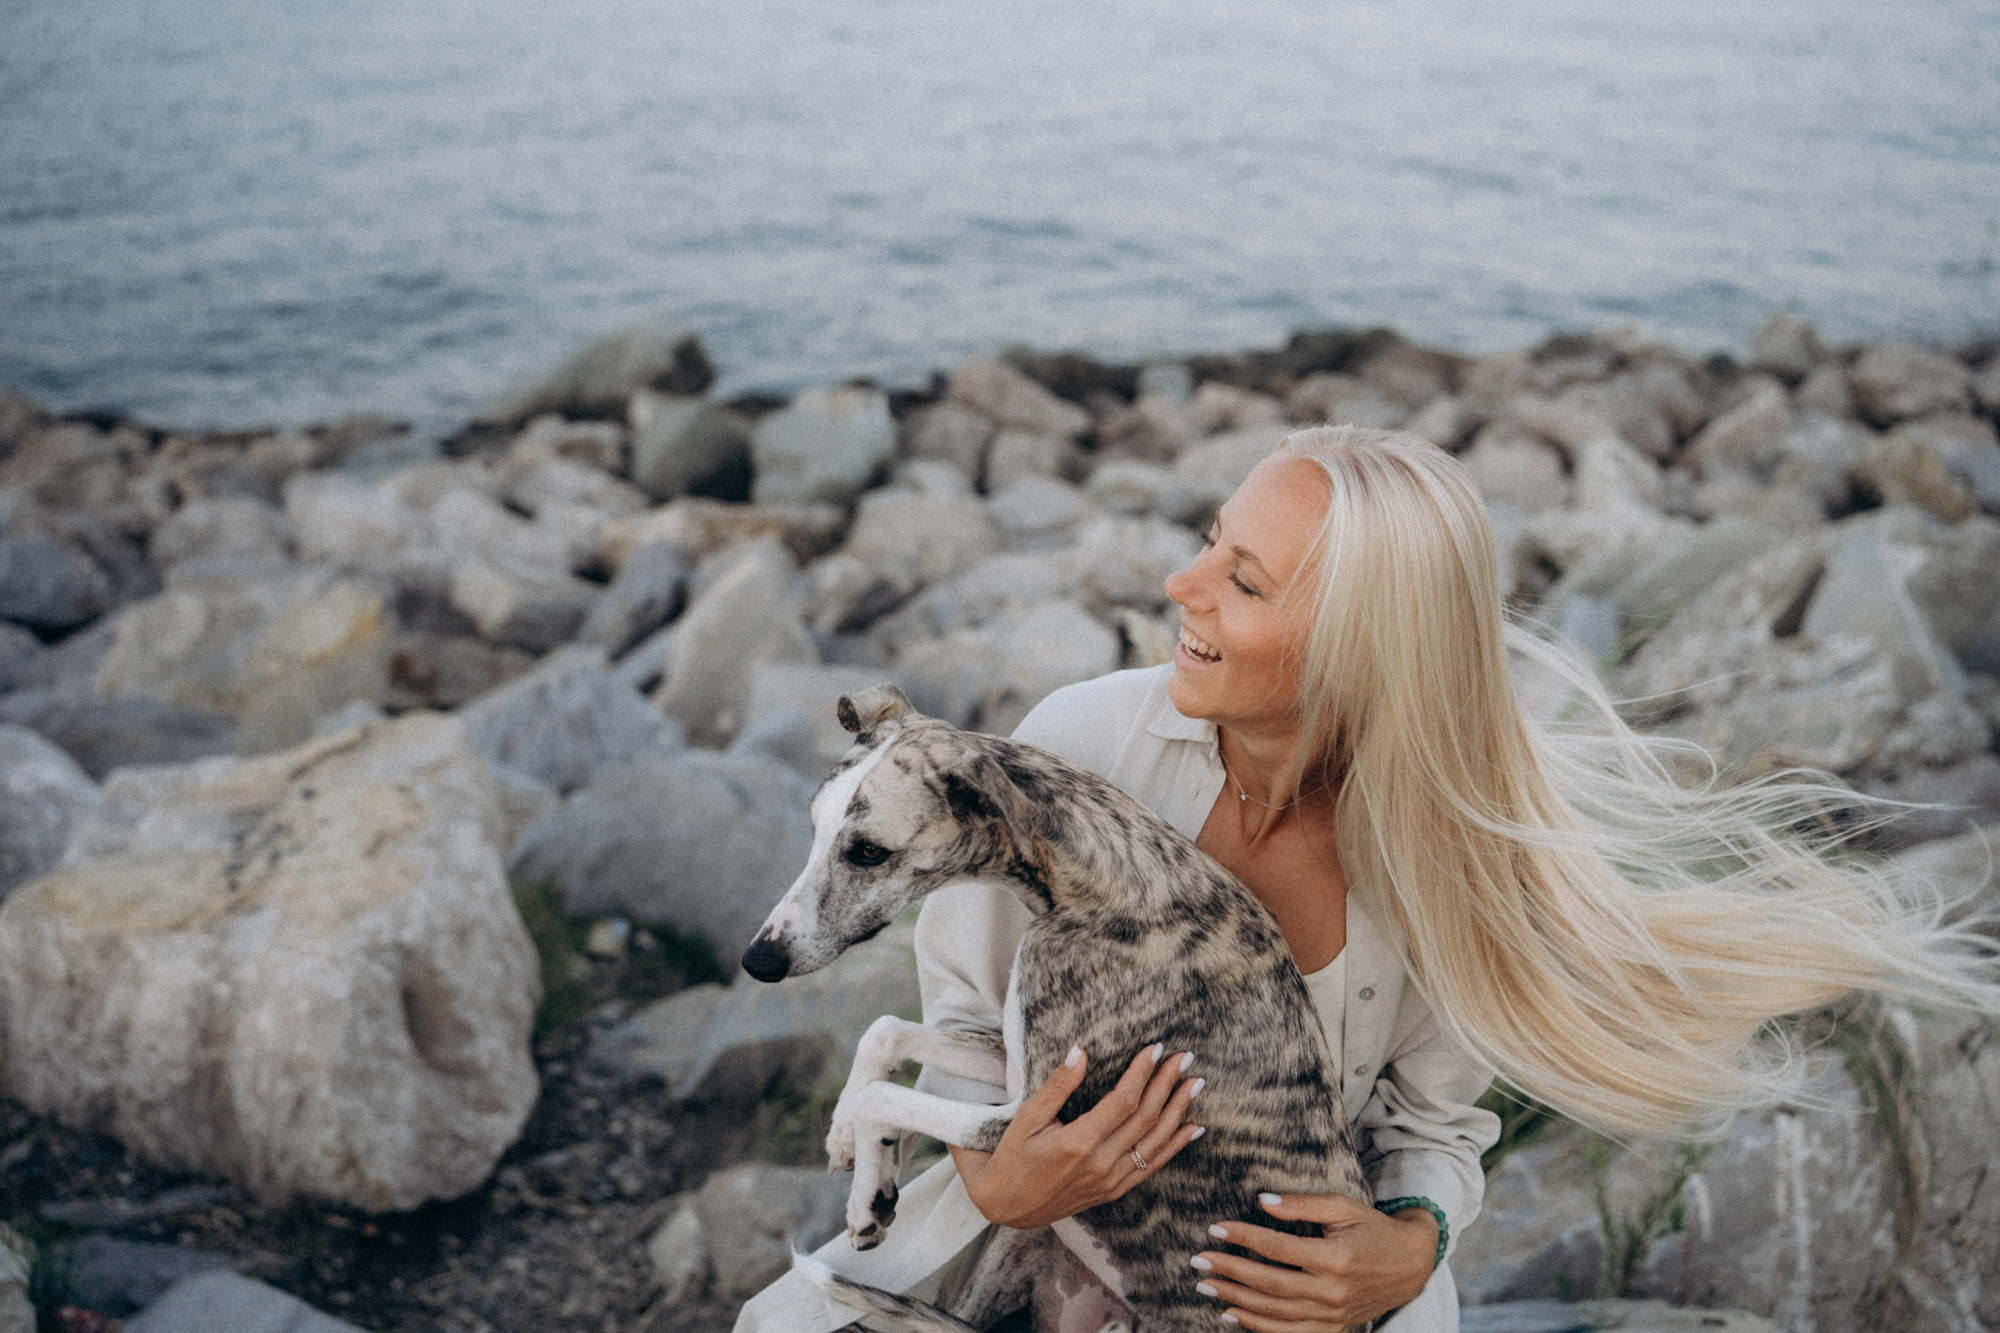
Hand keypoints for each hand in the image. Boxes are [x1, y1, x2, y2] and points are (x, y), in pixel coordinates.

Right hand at [949, 1041, 1204, 1228]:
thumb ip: (1057, 1086)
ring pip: (1155, 1143)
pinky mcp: (1113, 1191)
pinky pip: (1151, 1166)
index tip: (1157, 1049)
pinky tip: (1192, 1129)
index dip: (1143, 1073)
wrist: (1006, 1208)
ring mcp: (1110, 1181)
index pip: (1123, 1101)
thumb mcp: (1026, 1118)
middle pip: (1145, 1118)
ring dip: (1178, 1111)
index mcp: (1078, 1142)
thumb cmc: (1011, 1157)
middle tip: (1185, 1058)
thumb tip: (1080, 1051)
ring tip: (1194, 1085)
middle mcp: (1100, 1164)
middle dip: (1167, 1085)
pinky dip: (1175, 1147)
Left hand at [1191, 1192, 1437, 1329]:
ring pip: (1274, 1312)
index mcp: (1334, 1258)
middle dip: (1230, 1272)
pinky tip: (1232, 1315)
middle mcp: (1332, 1292)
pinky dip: (1257, 1326)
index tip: (1215, 1228)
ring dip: (1236, 1300)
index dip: (1243, 1237)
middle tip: (1198, 1261)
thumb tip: (1261, 1201)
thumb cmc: (1373, 1229)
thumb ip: (1301, 1205)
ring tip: (1206, 1286)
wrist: (1410, 1265)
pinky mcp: (1332, 1328)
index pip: (1277, 1248)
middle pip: (1270, 1284)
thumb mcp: (1343, 1206)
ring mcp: (1332, 1316)